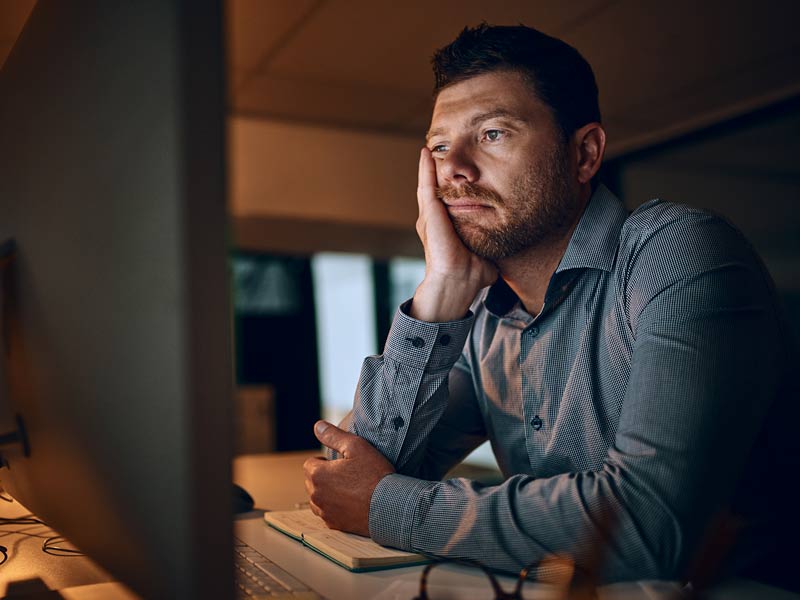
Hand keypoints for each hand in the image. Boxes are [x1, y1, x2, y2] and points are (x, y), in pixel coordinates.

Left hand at [303, 420, 394, 536]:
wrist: (389, 506)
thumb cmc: (374, 475)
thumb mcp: (356, 446)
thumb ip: (333, 435)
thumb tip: (317, 425)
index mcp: (318, 475)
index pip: (310, 464)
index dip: (324, 461)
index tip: (340, 462)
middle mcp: (316, 495)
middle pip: (312, 481)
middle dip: (324, 476)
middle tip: (346, 474)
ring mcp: (325, 512)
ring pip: (318, 499)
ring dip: (327, 493)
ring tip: (348, 488)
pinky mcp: (335, 525)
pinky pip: (328, 513)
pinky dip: (335, 508)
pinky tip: (351, 503)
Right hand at [412, 148, 496, 321]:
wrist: (458, 285)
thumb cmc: (471, 277)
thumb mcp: (484, 256)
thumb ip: (491, 250)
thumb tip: (503, 258)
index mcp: (445, 229)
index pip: (446, 201)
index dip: (449, 185)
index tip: (454, 169)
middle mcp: (433, 222)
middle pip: (434, 189)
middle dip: (435, 170)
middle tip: (437, 149)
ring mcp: (429, 218)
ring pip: (428, 185)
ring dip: (428, 166)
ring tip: (430, 147)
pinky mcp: (429, 216)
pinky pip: (426, 187)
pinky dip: (425, 170)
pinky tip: (426, 154)